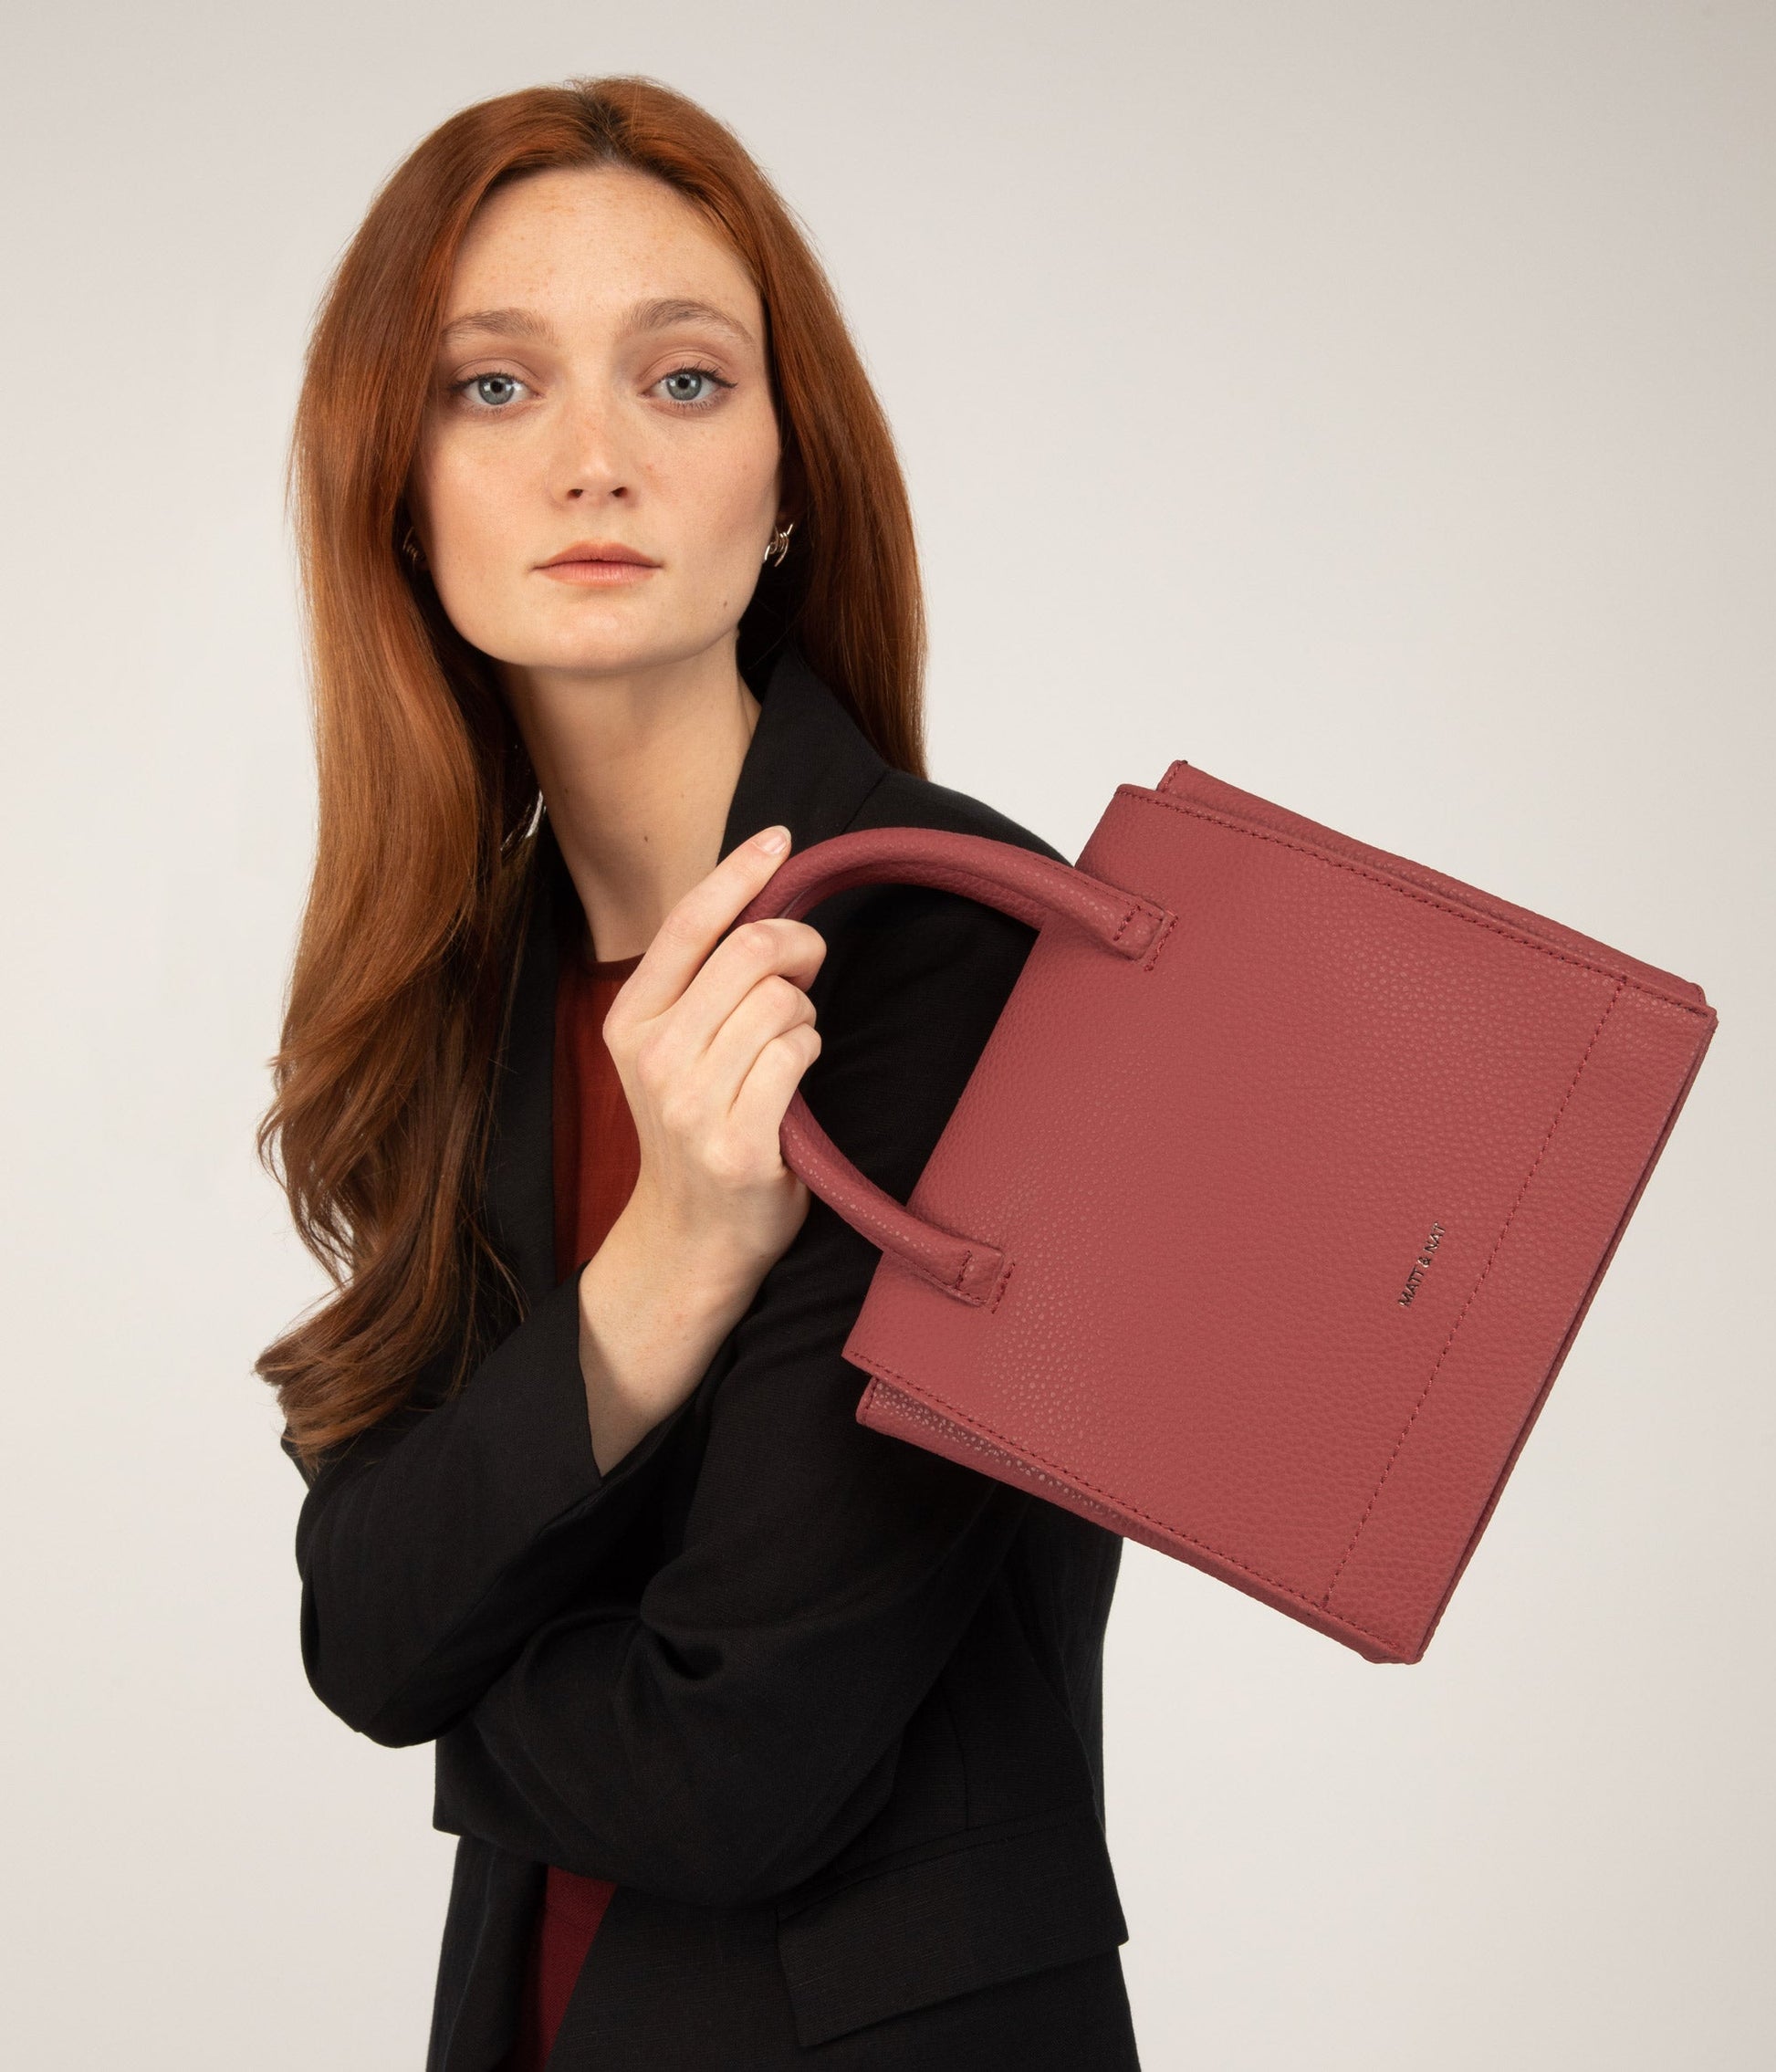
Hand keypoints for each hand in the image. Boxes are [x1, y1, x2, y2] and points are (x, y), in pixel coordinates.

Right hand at [576, 825, 827, 1469]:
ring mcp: (693, 1104)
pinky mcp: (740, 1142)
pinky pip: (798, 1054)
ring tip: (787, 1048)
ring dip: (804, 1015)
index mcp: (629, 1021)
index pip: (687, 925)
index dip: (739, 873)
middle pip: (750, 952)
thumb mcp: (671, 1049)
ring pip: (782, 1003)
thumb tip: (763, 896)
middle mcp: (654, 1058)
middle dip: (798, 944)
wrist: (690, 1238)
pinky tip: (794, 1081)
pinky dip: (811, 1053)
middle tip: (810, 965)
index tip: (780, 839)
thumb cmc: (696, 1128)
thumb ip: (702, 982)